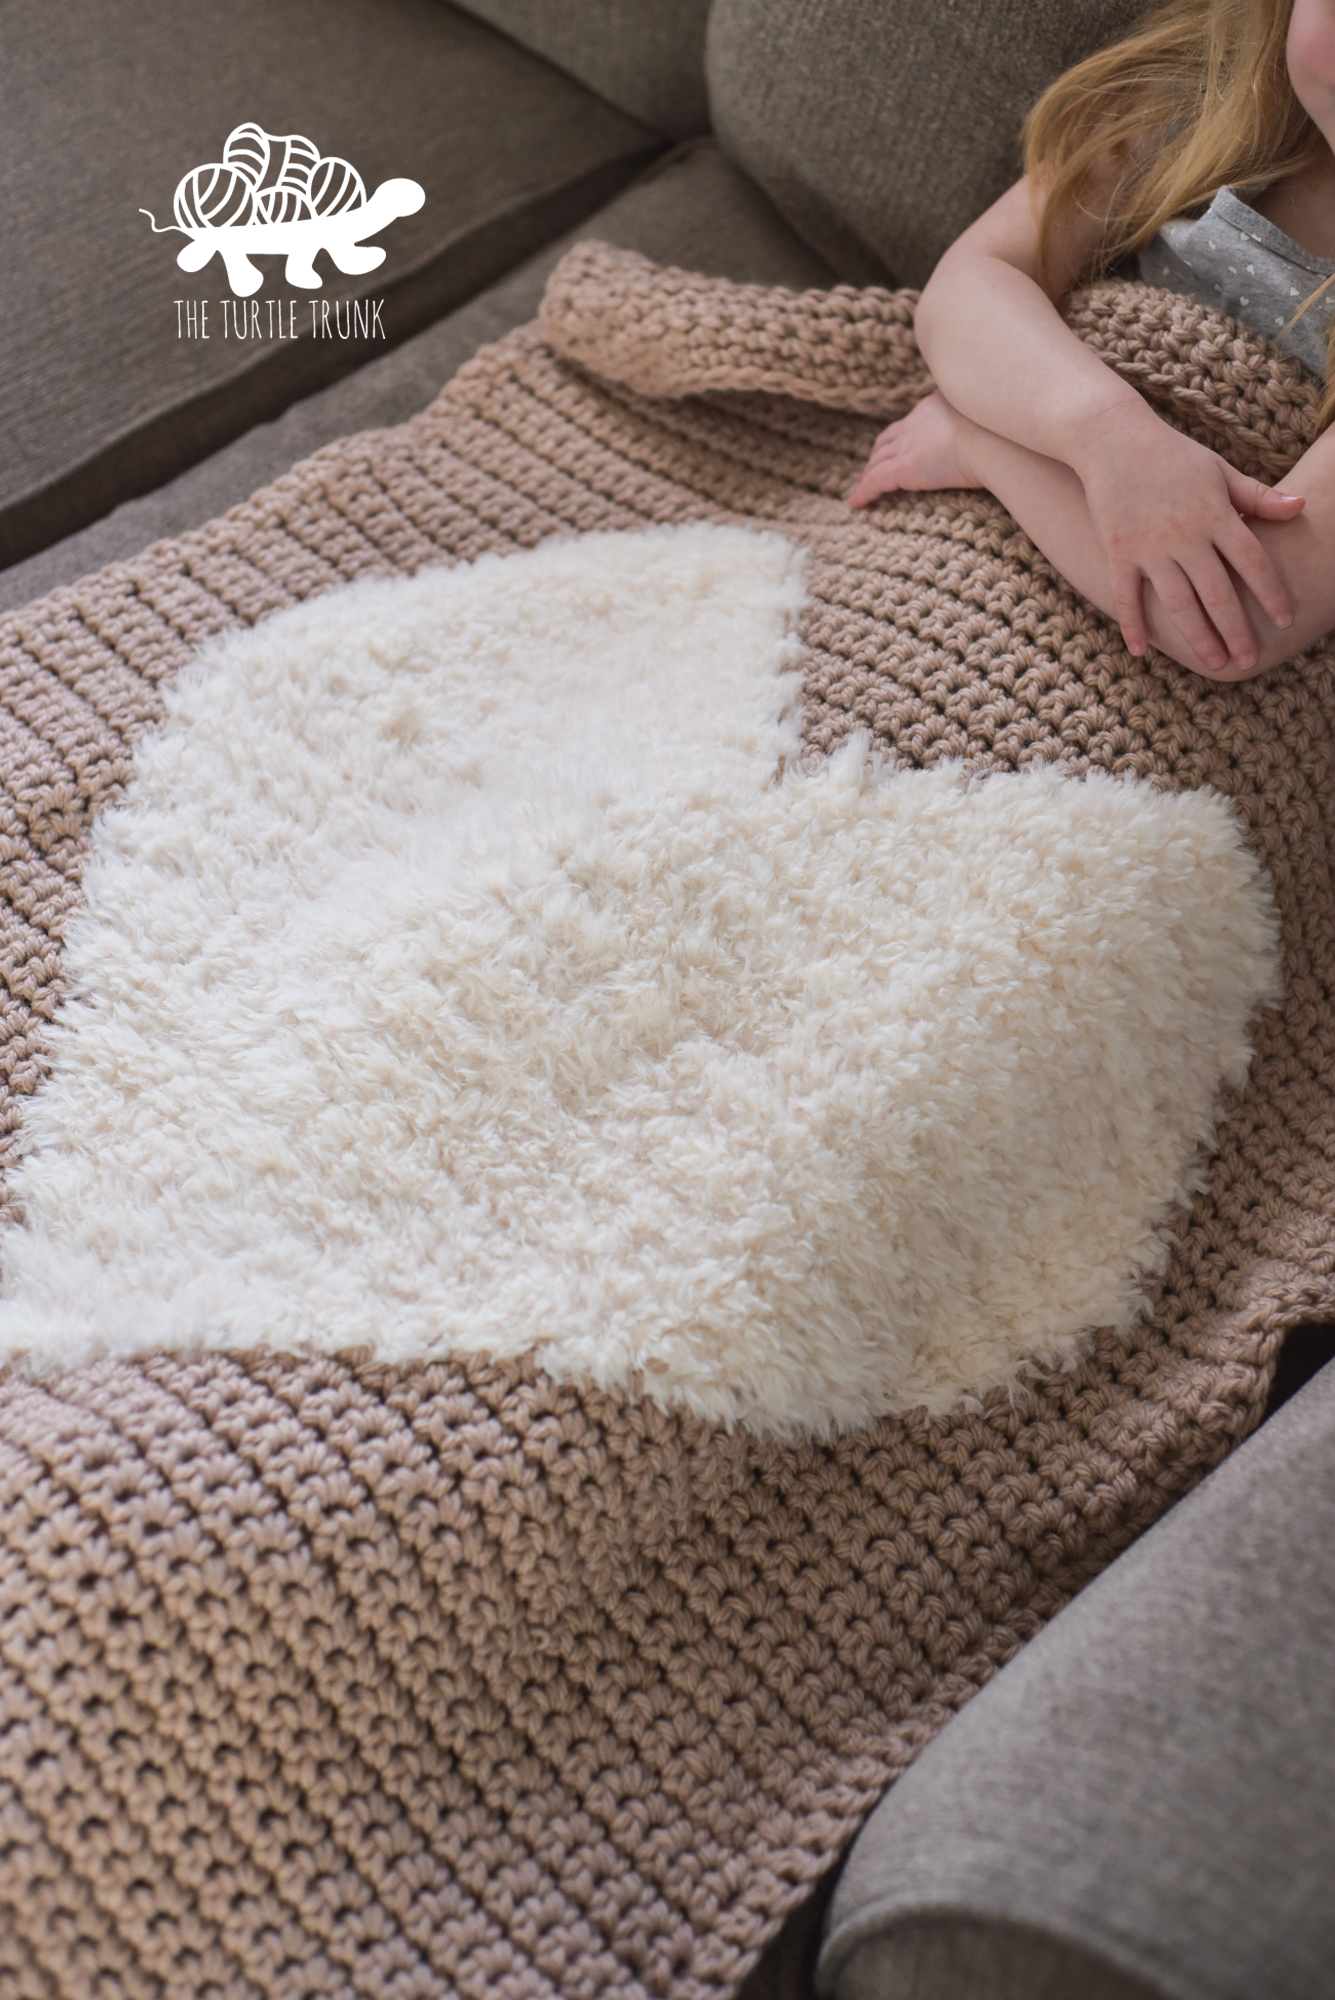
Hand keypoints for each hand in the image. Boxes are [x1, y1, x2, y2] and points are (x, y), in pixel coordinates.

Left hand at [848, 393, 984, 506]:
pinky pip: (875, 481)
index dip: (899, 437)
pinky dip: (863, 492)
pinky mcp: (903, 468)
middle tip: (870, 470)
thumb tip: (992, 432)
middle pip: (887, 440)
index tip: (895, 447)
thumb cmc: (1002, 433)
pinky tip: (856, 503)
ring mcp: (908, 445)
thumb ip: (980, 424)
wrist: (993, 439)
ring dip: (867, 475)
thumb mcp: (989, 419)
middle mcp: (915, 422)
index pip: (910, 424)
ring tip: (861, 489)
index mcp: (935, 407)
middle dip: (876, 455)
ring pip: (877, 462)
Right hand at [1072, 404, 1305, 674]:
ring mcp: (1149, 546)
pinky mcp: (1117, 551)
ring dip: (1198, 636)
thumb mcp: (1219, 470)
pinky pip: (1127, 596)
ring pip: (1179, 602)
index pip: (1253, 561)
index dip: (1271, 593)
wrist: (1112, 438)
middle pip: (1218, 592)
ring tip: (1215, 663)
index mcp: (1215, 514)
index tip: (1285, 620)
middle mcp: (1185, 535)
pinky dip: (1133, 624)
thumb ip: (1257, 496)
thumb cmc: (1172, 455)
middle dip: (1237, 630)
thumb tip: (1299, 507)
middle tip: (1250, 660)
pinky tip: (1141, 651)